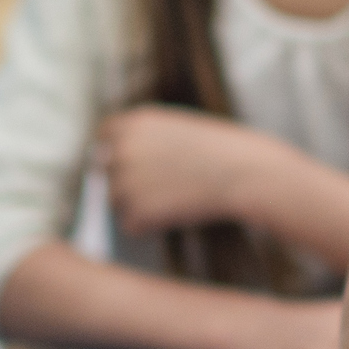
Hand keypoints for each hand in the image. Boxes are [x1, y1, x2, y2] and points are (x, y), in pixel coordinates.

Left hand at [96, 105, 273, 237]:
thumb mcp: (178, 129)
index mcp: (134, 122)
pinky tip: (175, 215)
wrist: (245, 172)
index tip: (124, 167)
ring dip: (139, 206)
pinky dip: (149, 226)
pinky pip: (131, 224)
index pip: (103, 137)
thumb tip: (115, 164)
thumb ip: (144, 141)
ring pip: (116, 201)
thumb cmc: (219, 151)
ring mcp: (126, 179)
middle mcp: (123, 147)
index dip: (112, 153)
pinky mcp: (137, 209)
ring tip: (175, 200)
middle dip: (127, 184)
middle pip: (106, 173)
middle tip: (164, 189)